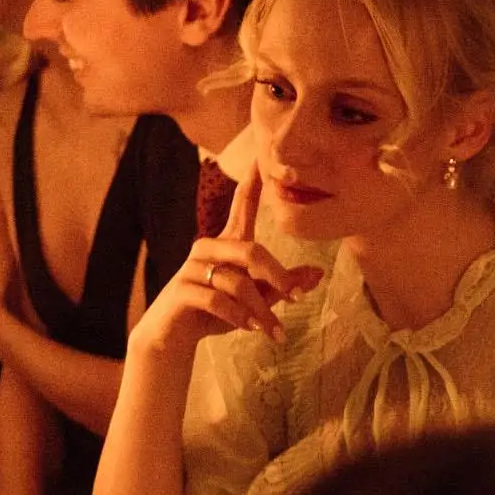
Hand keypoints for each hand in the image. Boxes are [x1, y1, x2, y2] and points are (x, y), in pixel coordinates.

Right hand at [134, 168, 321, 360]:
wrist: (175, 336)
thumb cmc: (217, 312)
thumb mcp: (257, 299)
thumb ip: (283, 285)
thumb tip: (318, 274)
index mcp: (228, 244)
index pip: (241, 207)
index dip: (251, 185)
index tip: (260, 159)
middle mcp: (208, 248)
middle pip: (251, 251)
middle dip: (279, 277)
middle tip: (298, 300)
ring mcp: (192, 268)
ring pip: (237, 282)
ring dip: (261, 310)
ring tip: (274, 331)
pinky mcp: (181, 290)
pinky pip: (217, 299)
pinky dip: (239, 317)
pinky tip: (250, 328)